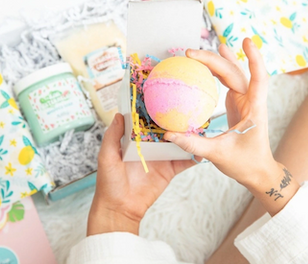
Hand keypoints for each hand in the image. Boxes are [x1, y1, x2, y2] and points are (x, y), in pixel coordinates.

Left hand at [87, 113, 194, 235]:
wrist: (119, 209)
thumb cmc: (109, 183)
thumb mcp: (106, 157)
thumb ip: (112, 136)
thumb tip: (119, 115)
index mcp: (134, 142)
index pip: (147, 123)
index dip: (154, 113)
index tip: (164, 100)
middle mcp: (149, 148)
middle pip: (165, 131)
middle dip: (175, 122)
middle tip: (187, 111)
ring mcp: (161, 159)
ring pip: (177, 144)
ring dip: (187, 137)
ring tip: (198, 127)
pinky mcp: (169, 171)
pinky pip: (183, 162)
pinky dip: (193, 156)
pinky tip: (201, 149)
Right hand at [164, 38, 298, 215]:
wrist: (258, 172)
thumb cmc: (245, 164)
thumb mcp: (218, 155)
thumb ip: (193, 144)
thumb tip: (168, 134)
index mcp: (254, 110)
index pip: (258, 78)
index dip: (254, 58)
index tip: (247, 41)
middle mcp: (251, 101)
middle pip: (235, 72)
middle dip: (215, 60)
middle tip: (190, 53)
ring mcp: (245, 101)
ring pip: (232, 74)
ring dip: (217, 61)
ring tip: (200, 50)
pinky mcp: (238, 104)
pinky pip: (228, 82)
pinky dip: (218, 71)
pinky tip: (210, 62)